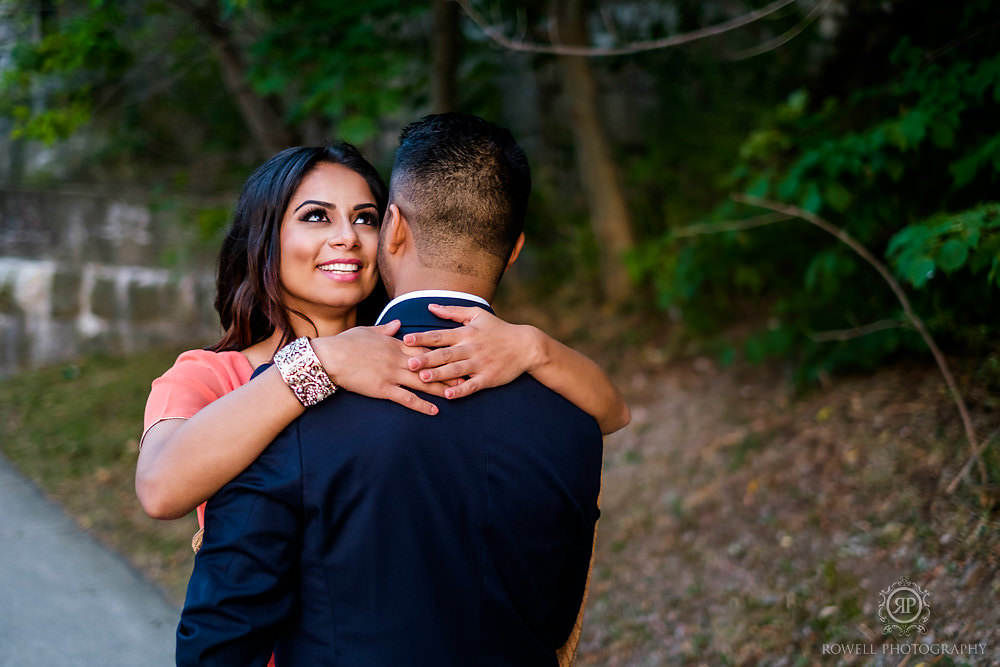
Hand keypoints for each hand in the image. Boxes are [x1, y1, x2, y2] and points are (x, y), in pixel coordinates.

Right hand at [311, 320, 447, 414]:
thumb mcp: (368, 331)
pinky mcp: (383, 389)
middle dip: (449, 370)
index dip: (442, 352)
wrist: (329, 357)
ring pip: (422, 382)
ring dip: (442, 388)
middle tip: (468, 374)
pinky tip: (434, 410)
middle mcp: (398, 358)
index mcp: (395, 344)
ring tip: (458, 393)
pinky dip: (421, 404)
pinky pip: (406, 398)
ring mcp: (391, 374)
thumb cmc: (346, 343)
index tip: (457, 354)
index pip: (424, 347)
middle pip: (430, 365)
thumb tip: (398, 323)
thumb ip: (386, 329)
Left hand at [402, 305, 542, 399]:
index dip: (422, 338)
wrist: (525, 346)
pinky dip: (460, 390)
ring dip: (439, 375)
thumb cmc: (498, 329)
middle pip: (445, 354)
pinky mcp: (489, 378)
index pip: (440, 335)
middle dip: (427, 359)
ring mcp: (480, 364)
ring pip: (456, 370)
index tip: (406, 340)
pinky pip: (472, 385)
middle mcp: (471, 348)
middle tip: (409, 364)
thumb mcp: (477, 314)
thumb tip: (430, 306)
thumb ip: (453, 311)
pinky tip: (448, 395)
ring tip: (423, 379)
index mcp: (466, 333)